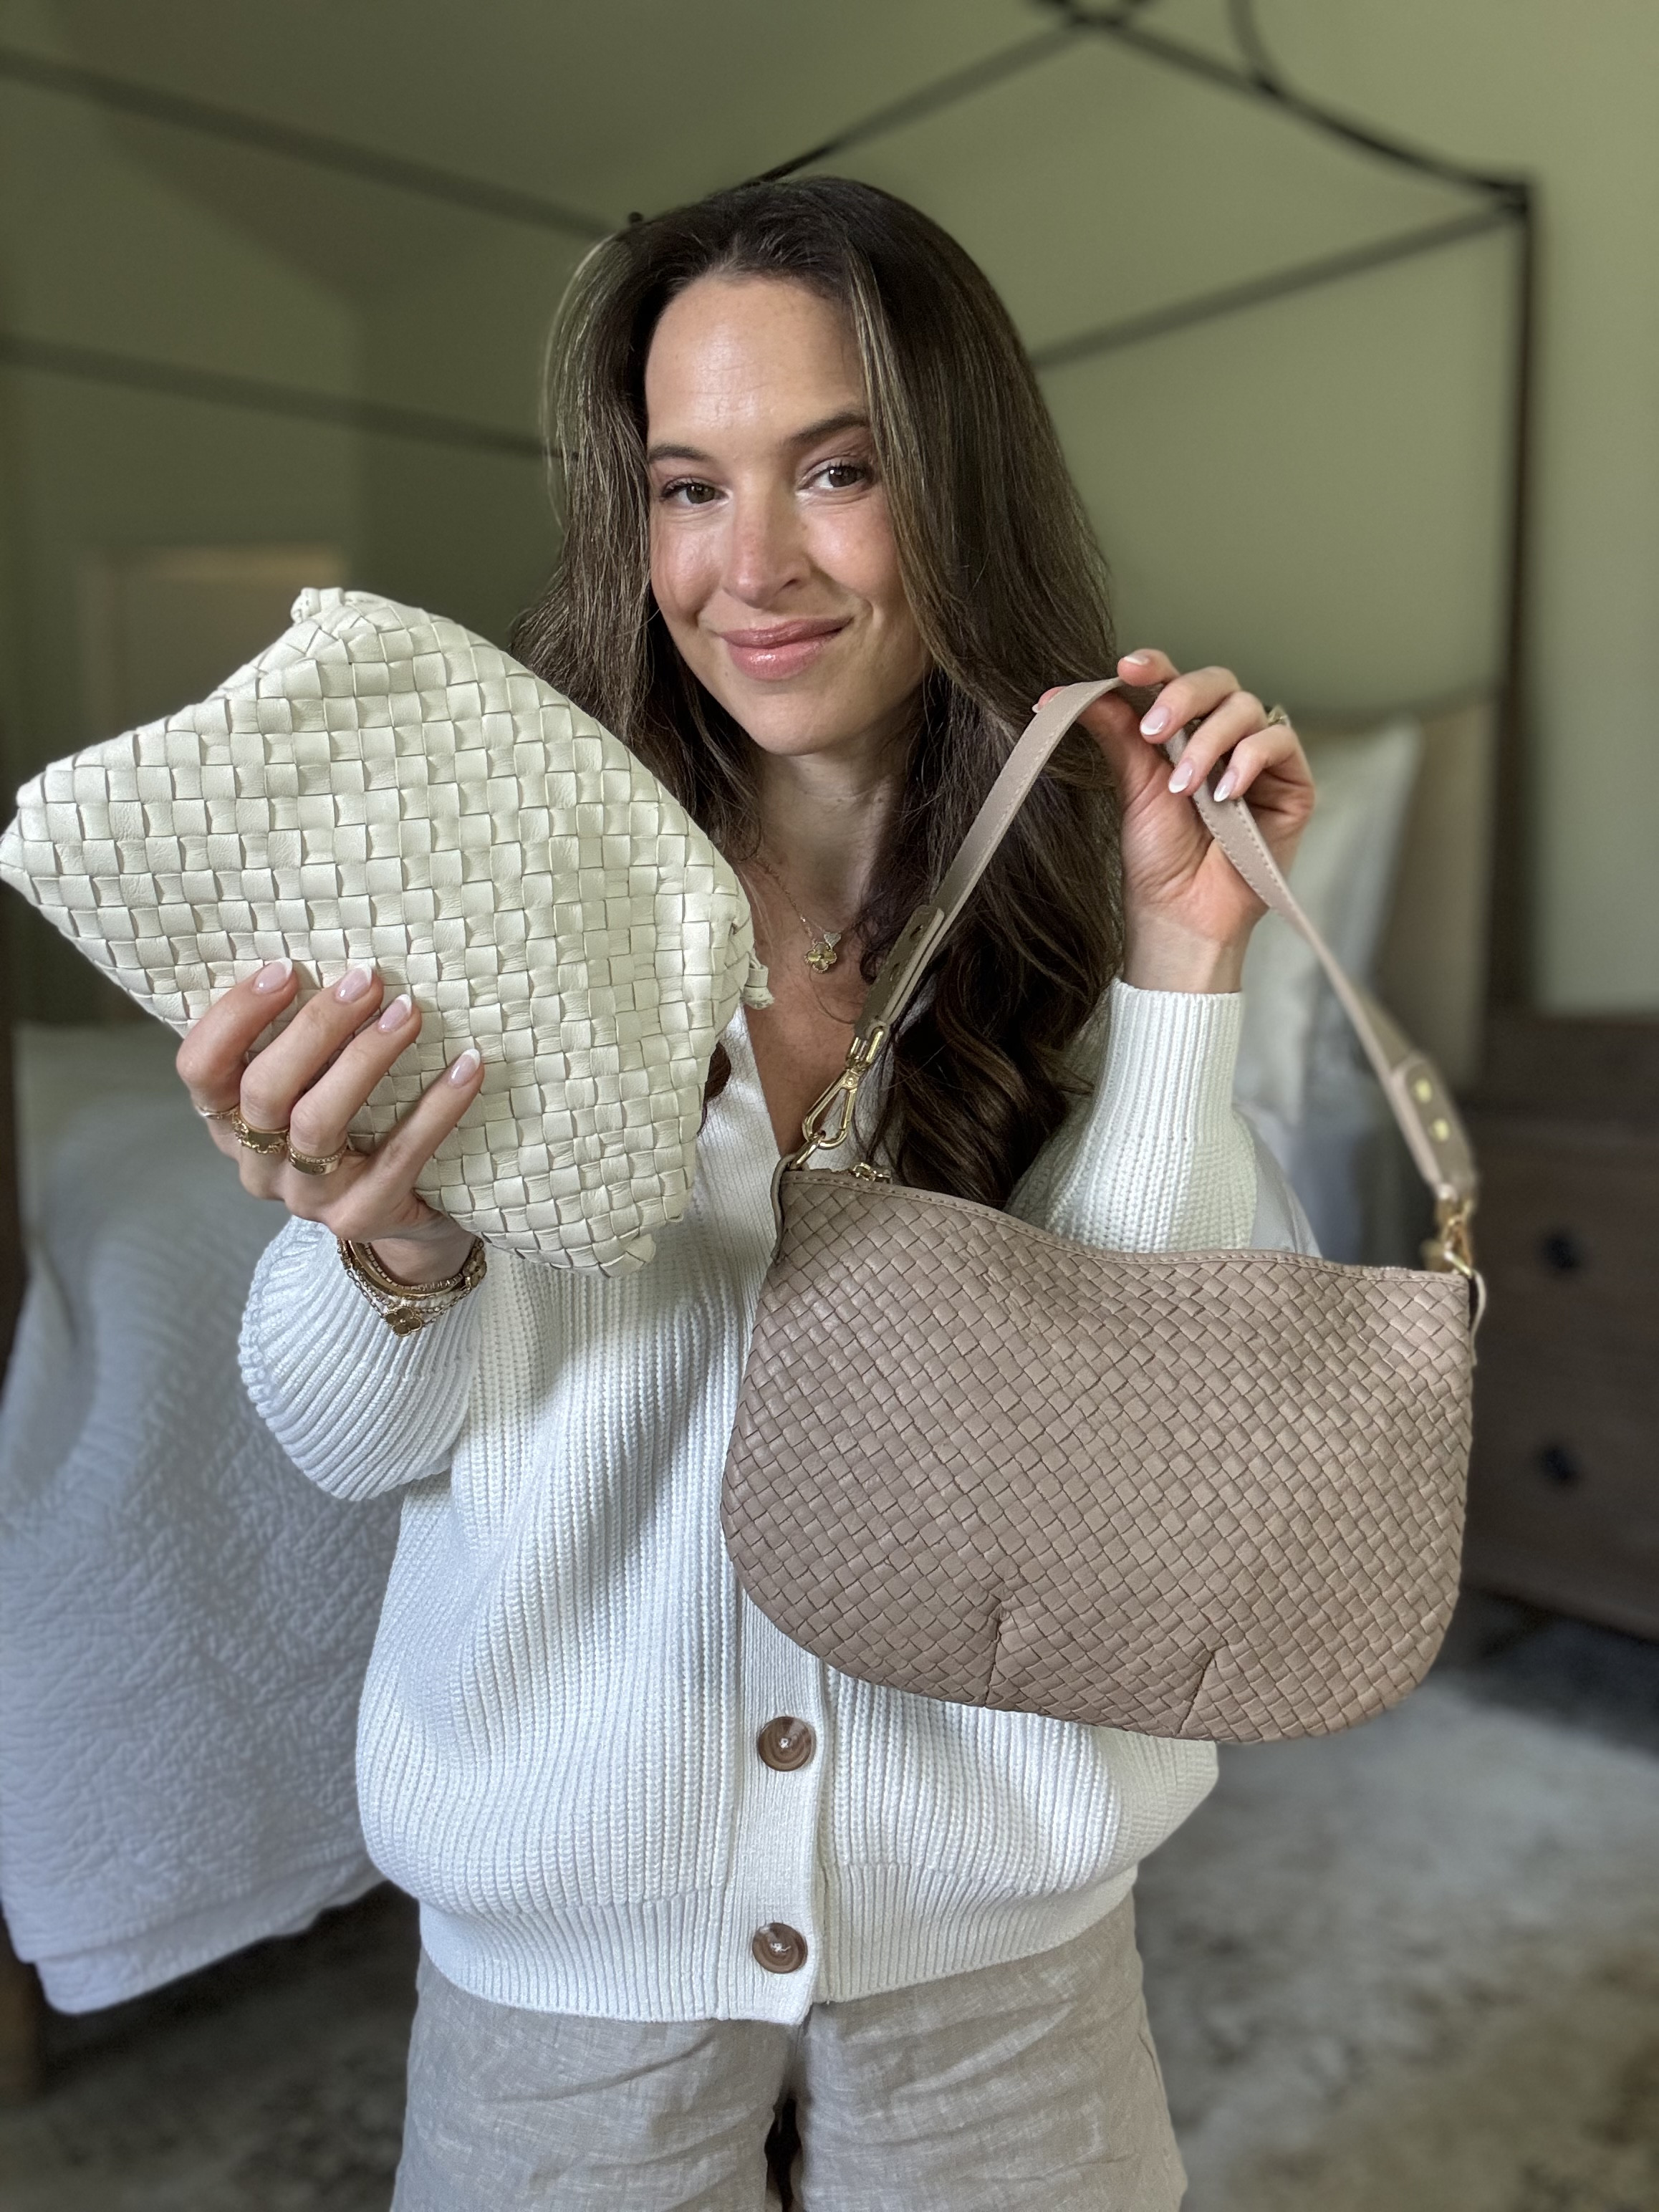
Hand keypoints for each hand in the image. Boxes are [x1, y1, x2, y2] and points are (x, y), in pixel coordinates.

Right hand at [175, 959, 485, 1283]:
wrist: (403, 1219)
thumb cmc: (354, 1130)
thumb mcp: (311, 1087)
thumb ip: (303, 1040)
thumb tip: (338, 953)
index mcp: (230, 1121)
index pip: (200, 1067)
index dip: (234, 1016)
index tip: (285, 967)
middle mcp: (257, 1163)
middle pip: (264, 1092)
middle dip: (315, 1028)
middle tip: (366, 979)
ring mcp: (306, 1198)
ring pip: (317, 1124)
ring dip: (365, 1059)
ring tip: (409, 1012)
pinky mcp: (361, 1217)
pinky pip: (398, 1158)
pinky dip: (436, 1108)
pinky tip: (467, 1067)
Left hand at [1059, 648, 1315, 992]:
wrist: (1182, 912)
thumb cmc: (1159, 858)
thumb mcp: (1133, 787)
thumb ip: (1117, 734)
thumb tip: (1075, 694)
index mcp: (1184, 732)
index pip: (1175, 680)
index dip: (1155, 665)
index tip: (1127, 668)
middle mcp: (1224, 737)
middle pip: (1216, 682)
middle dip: (1182, 697)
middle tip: (1155, 729)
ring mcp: (1260, 757)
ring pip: (1245, 708)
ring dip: (1209, 742)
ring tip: (1184, 787)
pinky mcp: (1292, 782)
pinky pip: (1279, 742)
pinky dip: (1249, 759)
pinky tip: (1225, 792)